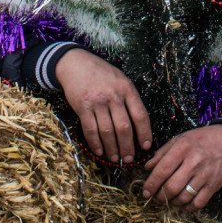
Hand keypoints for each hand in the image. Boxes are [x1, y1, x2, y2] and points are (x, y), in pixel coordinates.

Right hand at [53, 48, 151, 166]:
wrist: (75, 63)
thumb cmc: (101, 73)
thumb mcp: (120, 79)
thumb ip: (129, 98)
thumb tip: (138, 124)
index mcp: (127, 89)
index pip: (140, 115)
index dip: (144, 133)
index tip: (146, 146)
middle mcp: (113, 96)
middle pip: (124, 127)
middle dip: (128, 147)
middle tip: (129, 159)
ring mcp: (97, 102)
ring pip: (107, 131)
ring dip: (112, 148)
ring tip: (115, 158)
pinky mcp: (83, 107)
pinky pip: (90, 130)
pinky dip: (95, 143)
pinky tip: (99, 152)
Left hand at [141, 124, 221, 211]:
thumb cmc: (201, 139)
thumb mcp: (180, 139)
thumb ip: (162, 153)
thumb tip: (147, 168)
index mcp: (182, 148)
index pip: (162, 170)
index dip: (151, 184)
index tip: (145, 192)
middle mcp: (194, 162)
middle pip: (172, 187)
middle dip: (160, 196)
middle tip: (156, 198)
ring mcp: (205, 175)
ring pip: (184, 197)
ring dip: (172, 203)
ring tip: (168, 200)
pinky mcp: (214, 185)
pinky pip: (198, 203)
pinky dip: (188, 207)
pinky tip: (183, 204)